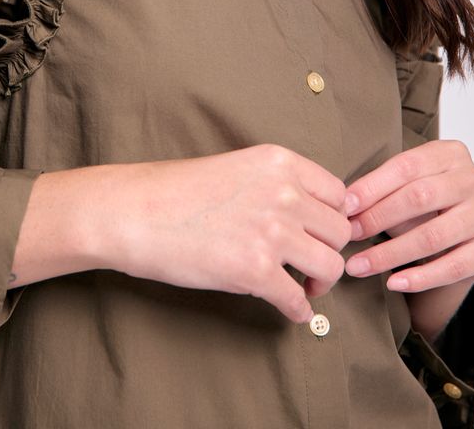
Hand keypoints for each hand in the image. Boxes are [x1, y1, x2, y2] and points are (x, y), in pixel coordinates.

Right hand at [104, 144, 351, 323]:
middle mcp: (283, 193)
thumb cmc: (175, 191)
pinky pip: (298, 300)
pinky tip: (288, 309)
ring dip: (321, 282)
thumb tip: (309, 218)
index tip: (321, 233)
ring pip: (331, 266)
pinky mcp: (254, 270)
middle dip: (328, 251)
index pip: (339, 193)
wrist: (133, 211)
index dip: (333, 218)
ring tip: (304, 286)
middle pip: (340, 231)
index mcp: (279, 162)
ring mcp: (271, 232)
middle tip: (311, 264)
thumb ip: (275, 186)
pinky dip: (298, 310)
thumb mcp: (237, 168)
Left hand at [340, 139, 473, 292]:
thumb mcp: (427, 179)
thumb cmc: (450, 197)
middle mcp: (472, 181)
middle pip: (418, 197)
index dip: (372, 186)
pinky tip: (395, 282)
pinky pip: (453, 266)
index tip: (346, 205)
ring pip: (432, 236)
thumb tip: (349, 206)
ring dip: (389, 254)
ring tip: (358, 265)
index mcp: (450, 155)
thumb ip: (394, 188)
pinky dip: (421, 277)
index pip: (406, 166)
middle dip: (377, 218)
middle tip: (348, 235)